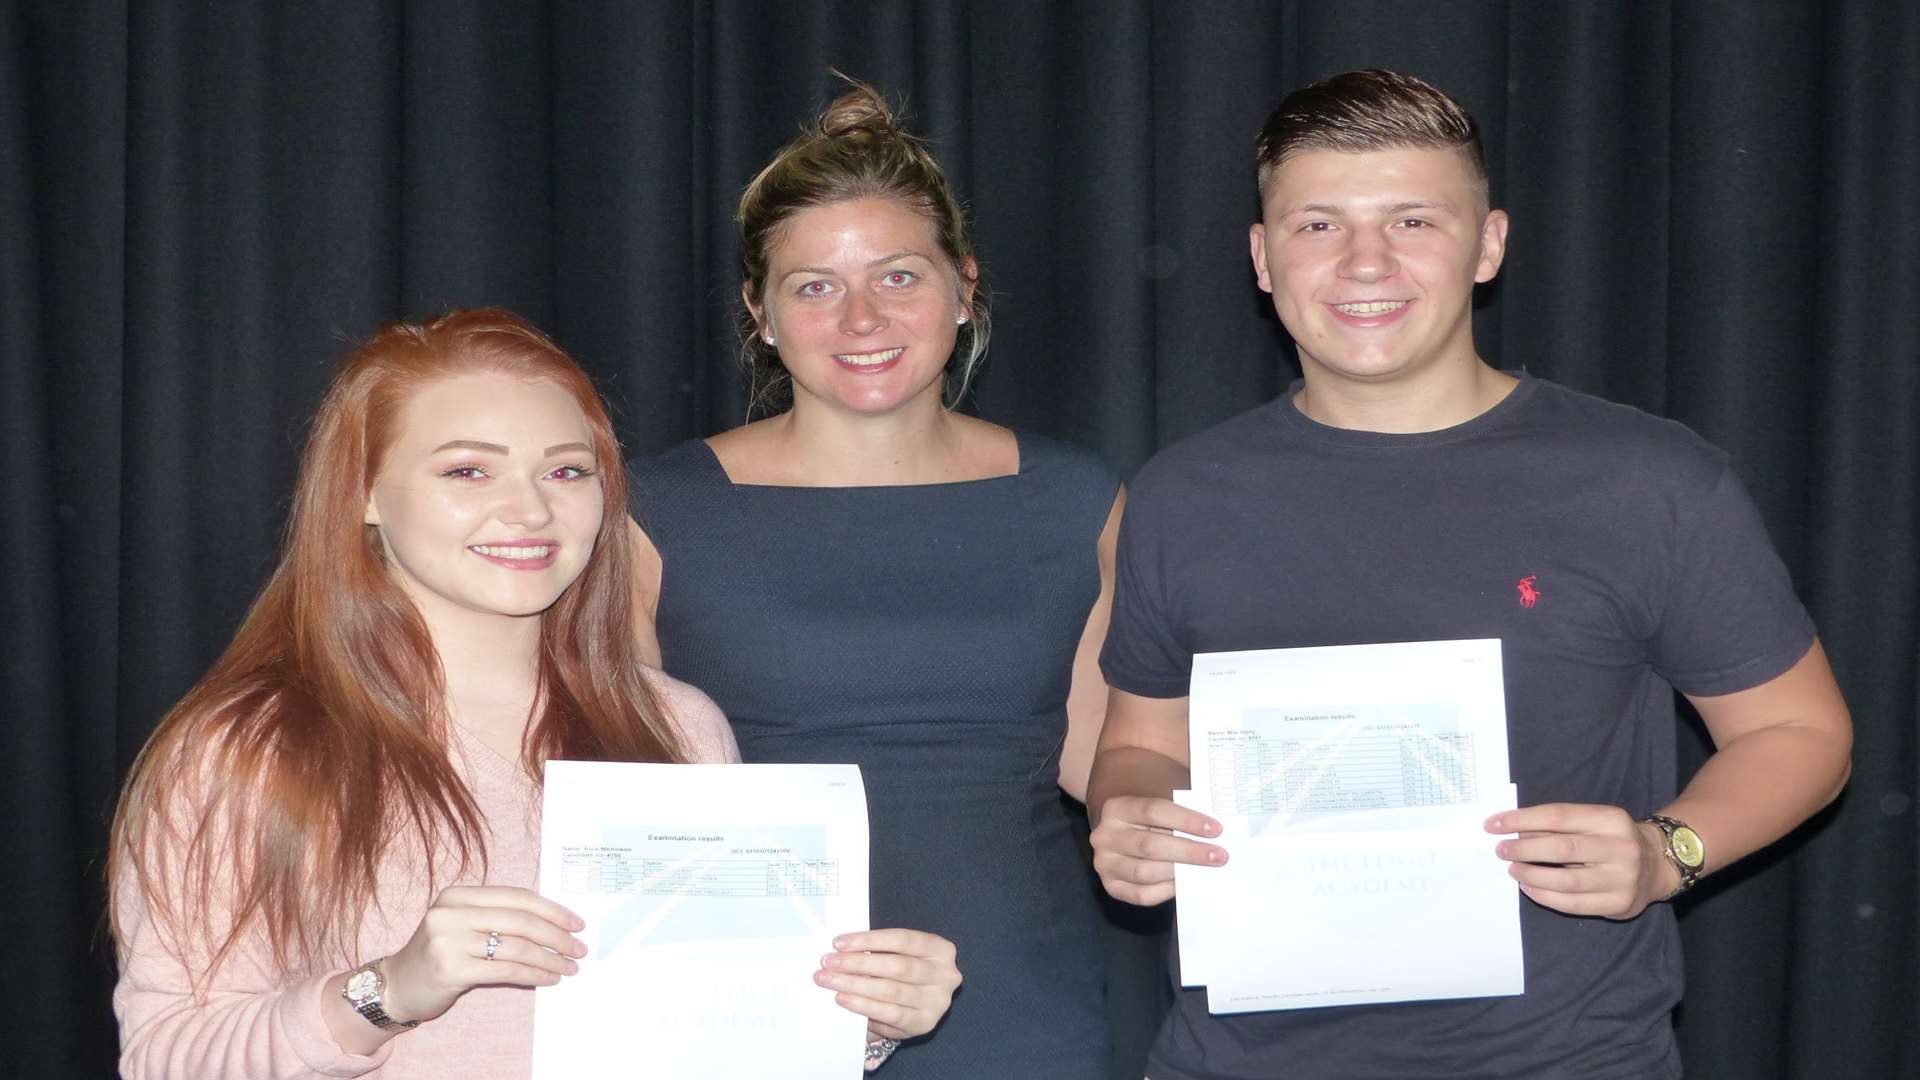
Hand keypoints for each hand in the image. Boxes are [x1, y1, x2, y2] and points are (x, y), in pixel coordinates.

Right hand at [380, 885, 587, 1023]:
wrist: (396, 985)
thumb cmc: (439, 953)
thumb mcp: (463, 924)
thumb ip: (497, 917)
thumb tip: (555, 923)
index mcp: (457, 895)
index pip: (517, 897)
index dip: (552, 909)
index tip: (576, 923)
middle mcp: (451, 913)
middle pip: (521, 920)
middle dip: (557, 935)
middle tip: (579, 948)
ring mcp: (448, 941)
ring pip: (517, 947)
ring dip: (550, 959)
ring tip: (569, 967)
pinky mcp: (451, 970)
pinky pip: (506, 970)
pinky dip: (534, 974)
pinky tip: (549, 979)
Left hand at [815, 928, 960, 1041]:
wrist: (918, 1005)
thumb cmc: (903, 971)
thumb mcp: (900, 954)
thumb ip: (879, 950)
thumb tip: (841, 949)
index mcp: (941, 949)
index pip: (904, 939)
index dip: (870, 940)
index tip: (839, 942)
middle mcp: (945, 975)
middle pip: (897, 966)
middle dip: (858, 963)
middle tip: (828, 962)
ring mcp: (937, 1002)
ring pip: (892, 991)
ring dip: (855, 985)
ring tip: (829, 980)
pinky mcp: (924, 1024)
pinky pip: (890, 1014)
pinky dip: (864, 1006)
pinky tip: (843, 999)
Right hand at [1089, 796, 1224, 905]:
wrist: (1121, 833)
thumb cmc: (1149, 818)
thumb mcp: (1159, 805)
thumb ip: (1180, 811)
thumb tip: (1212, 828)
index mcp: (1116, 808)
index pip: (1154, 810)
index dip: (1186, 820)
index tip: (1215, 829)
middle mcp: (1105, 836)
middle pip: (1149, 845)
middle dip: (1188, 851)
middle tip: (1219, 855)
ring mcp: (1105, 864)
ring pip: (1144, 872)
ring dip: (1179, 872)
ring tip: (1206, 870)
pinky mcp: (1112, 886)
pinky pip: (1141, 894)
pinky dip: (1165, 890)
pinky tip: (1184, 883)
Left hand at [1487, 803, 1674, 919]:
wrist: (1657, 864)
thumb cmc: (1611, 838)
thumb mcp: (1592, 821)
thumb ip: (1558, 824)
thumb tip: (1516, 831)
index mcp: (1610, 819)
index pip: (1557, 816)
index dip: (1521, 819)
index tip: (1492, 824)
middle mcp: (1620, 847)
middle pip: (1561, 848)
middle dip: (1523, 849)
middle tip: (1501, 850)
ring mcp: (1623, 879)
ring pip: (1566, 880)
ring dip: (1531, 875)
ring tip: (1513, 870)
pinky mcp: (1619, 904)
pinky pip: (1574, 903)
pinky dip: (1545, 896)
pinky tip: (1529, 888)